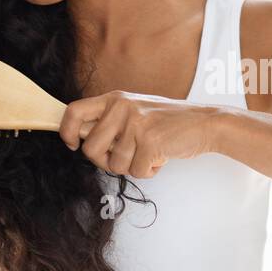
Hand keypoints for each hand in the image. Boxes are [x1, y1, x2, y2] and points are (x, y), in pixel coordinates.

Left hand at [58, 90, 220, 178]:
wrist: (205, 123)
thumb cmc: (169, 123)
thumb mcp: (135, 112)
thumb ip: (110, 122)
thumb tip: (81, 138)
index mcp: (115, 99)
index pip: (74, 111)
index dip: (66, 132)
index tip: (72, 145)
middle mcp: (121, 107)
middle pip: (90, 148)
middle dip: (105, 162)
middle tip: (126, 157)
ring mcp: (135, 123)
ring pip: (114, 165)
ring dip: (133, 166)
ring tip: (149, 152)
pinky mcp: (150, 141)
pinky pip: (136, 171)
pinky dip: (149, 171)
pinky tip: (160, 157)